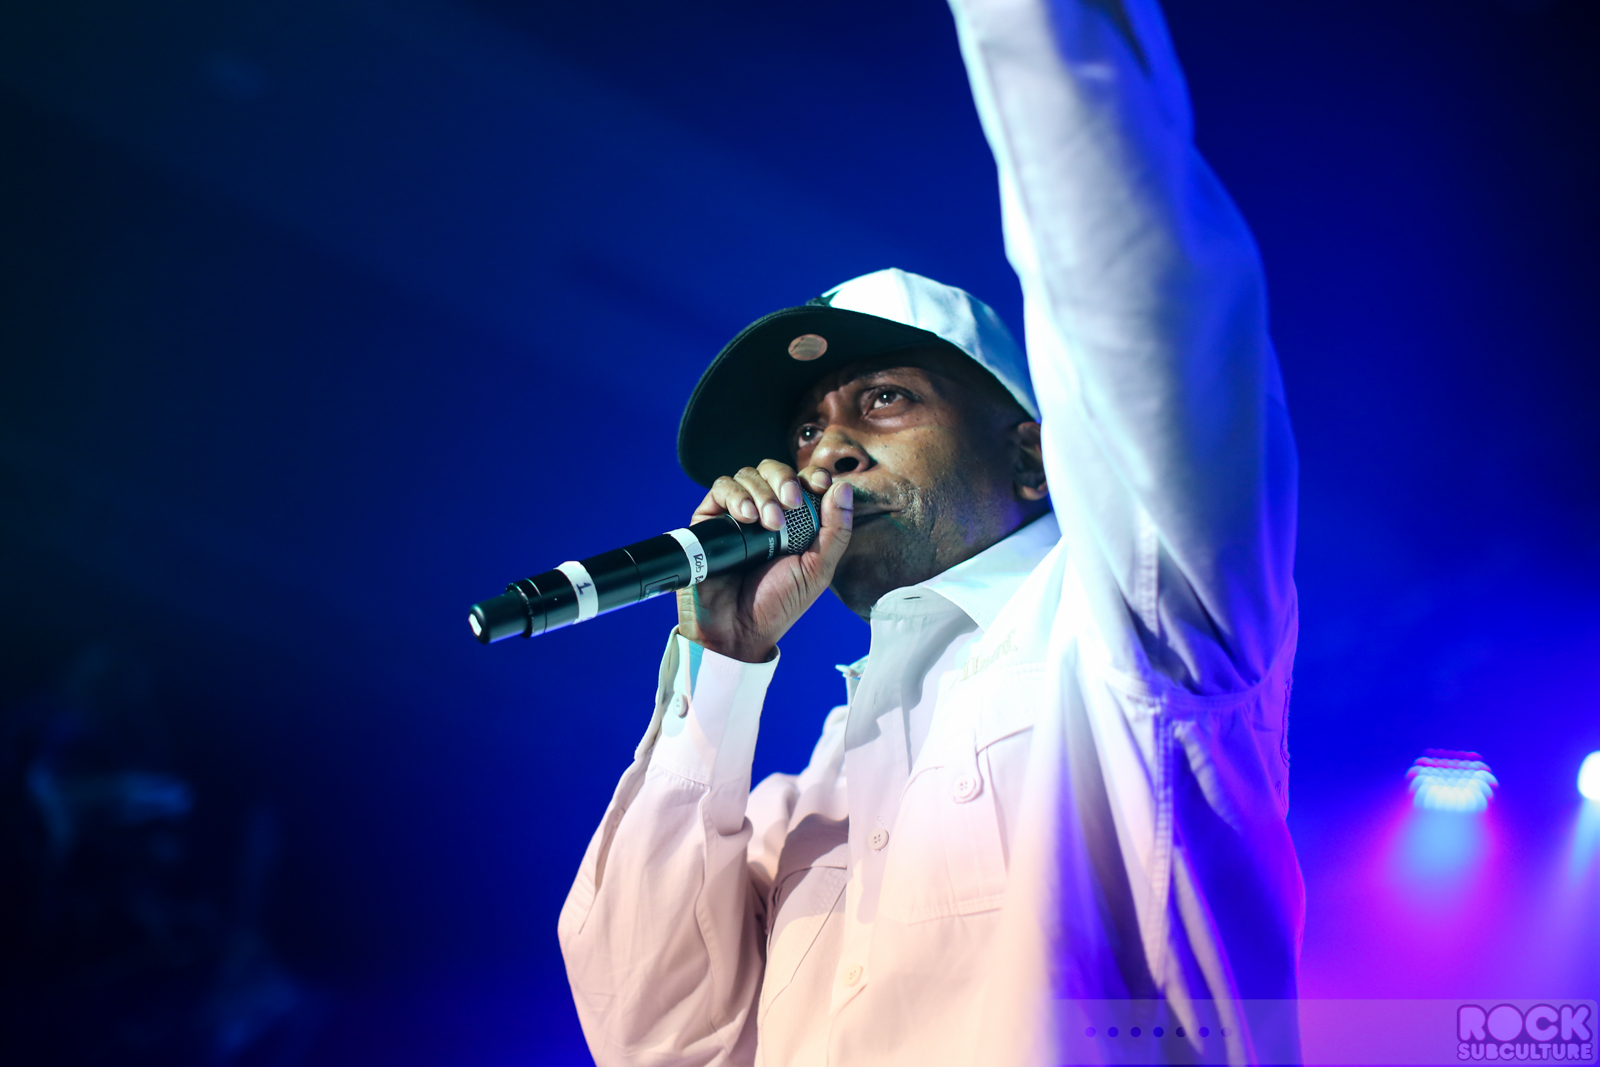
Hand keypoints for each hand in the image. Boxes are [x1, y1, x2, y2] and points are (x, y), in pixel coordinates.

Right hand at [676, 459, 853, 662]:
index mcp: (795, 521)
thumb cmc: (778, 604)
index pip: (803, 480)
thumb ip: (835, 530)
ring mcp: (736, 514)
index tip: (821, 483)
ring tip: (768, 524)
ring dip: (762, 492)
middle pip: (773, 470)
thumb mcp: (818, 569)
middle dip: (784, 480)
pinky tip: (747, 518)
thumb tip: (843, 487)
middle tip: (792, 503)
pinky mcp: (709, 520)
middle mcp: (765, 512)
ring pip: (748, 475)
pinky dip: (736, 496)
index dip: (812, 475)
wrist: (737, 629)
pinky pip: (720, 488)